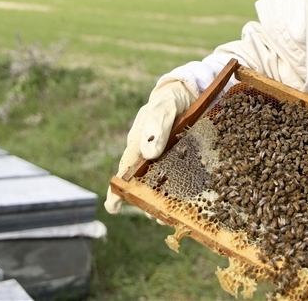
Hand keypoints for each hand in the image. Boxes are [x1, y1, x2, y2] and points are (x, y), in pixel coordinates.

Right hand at [104, 80, 197, 213]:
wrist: (190, 91)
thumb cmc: (170, 99)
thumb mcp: (163, 107)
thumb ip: (155, 126)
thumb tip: (148, 154)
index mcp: (139, 143)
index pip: (125, 169)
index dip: (118, 189)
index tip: (112, 208)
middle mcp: (150, 155)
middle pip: (144, 182)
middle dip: (147, 200)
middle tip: (154, 216)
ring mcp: (168, 158)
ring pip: (163, 184)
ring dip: (166, 199)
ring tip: (171, 213)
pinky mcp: (186, 159)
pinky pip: (185, 178)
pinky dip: (187, 190)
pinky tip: (195, 200)